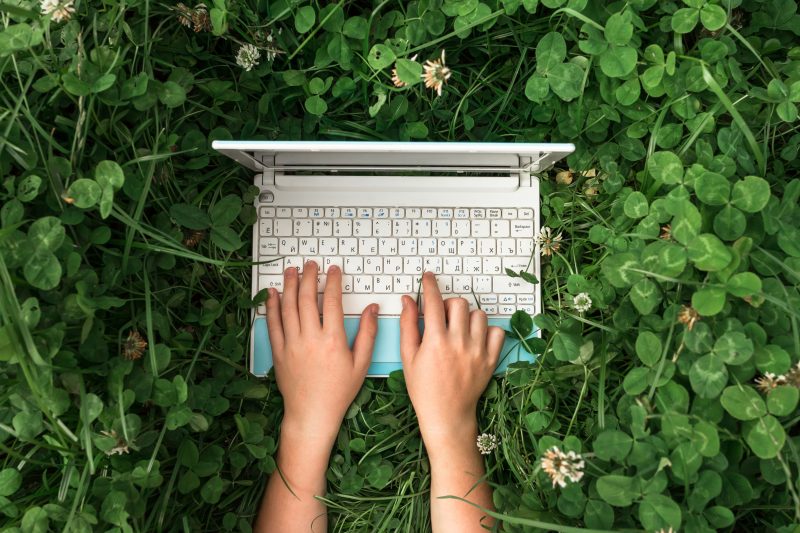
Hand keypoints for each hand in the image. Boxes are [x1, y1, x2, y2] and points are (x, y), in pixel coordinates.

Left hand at [266, 261, 378, 440]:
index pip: (331, 302)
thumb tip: (372, 309)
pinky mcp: (279, 352)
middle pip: (306, 299)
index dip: (332, 282)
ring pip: (288, 307)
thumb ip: (368, 333)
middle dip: (308, 277)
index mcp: (332, 340)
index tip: (333, 270)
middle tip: (311, 265)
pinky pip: (273, 324)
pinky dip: (272, 306)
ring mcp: (291, 345)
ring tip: (291, 271)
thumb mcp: (361, 364)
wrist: (312, 414)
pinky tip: (272, 293)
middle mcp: (310, 339)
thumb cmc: (339, 392)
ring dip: (289, 285)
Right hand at [399, 272, 504, 448]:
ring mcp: (477, 351)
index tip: (428, 278)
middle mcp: (458, 343)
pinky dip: (487, 331)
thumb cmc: (423, 388)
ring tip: (458, 329)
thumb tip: (408, 300)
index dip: (429, 285)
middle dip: (448, 304)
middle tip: (442, 315)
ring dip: (467, 317)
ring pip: (478, 315)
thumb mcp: (408, 356)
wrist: (446, 415)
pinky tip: (474, 339)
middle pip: (459, 303)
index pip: (433, 301)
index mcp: (435, 341)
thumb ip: (408, 325)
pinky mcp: (490, 359)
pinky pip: (497, 332)